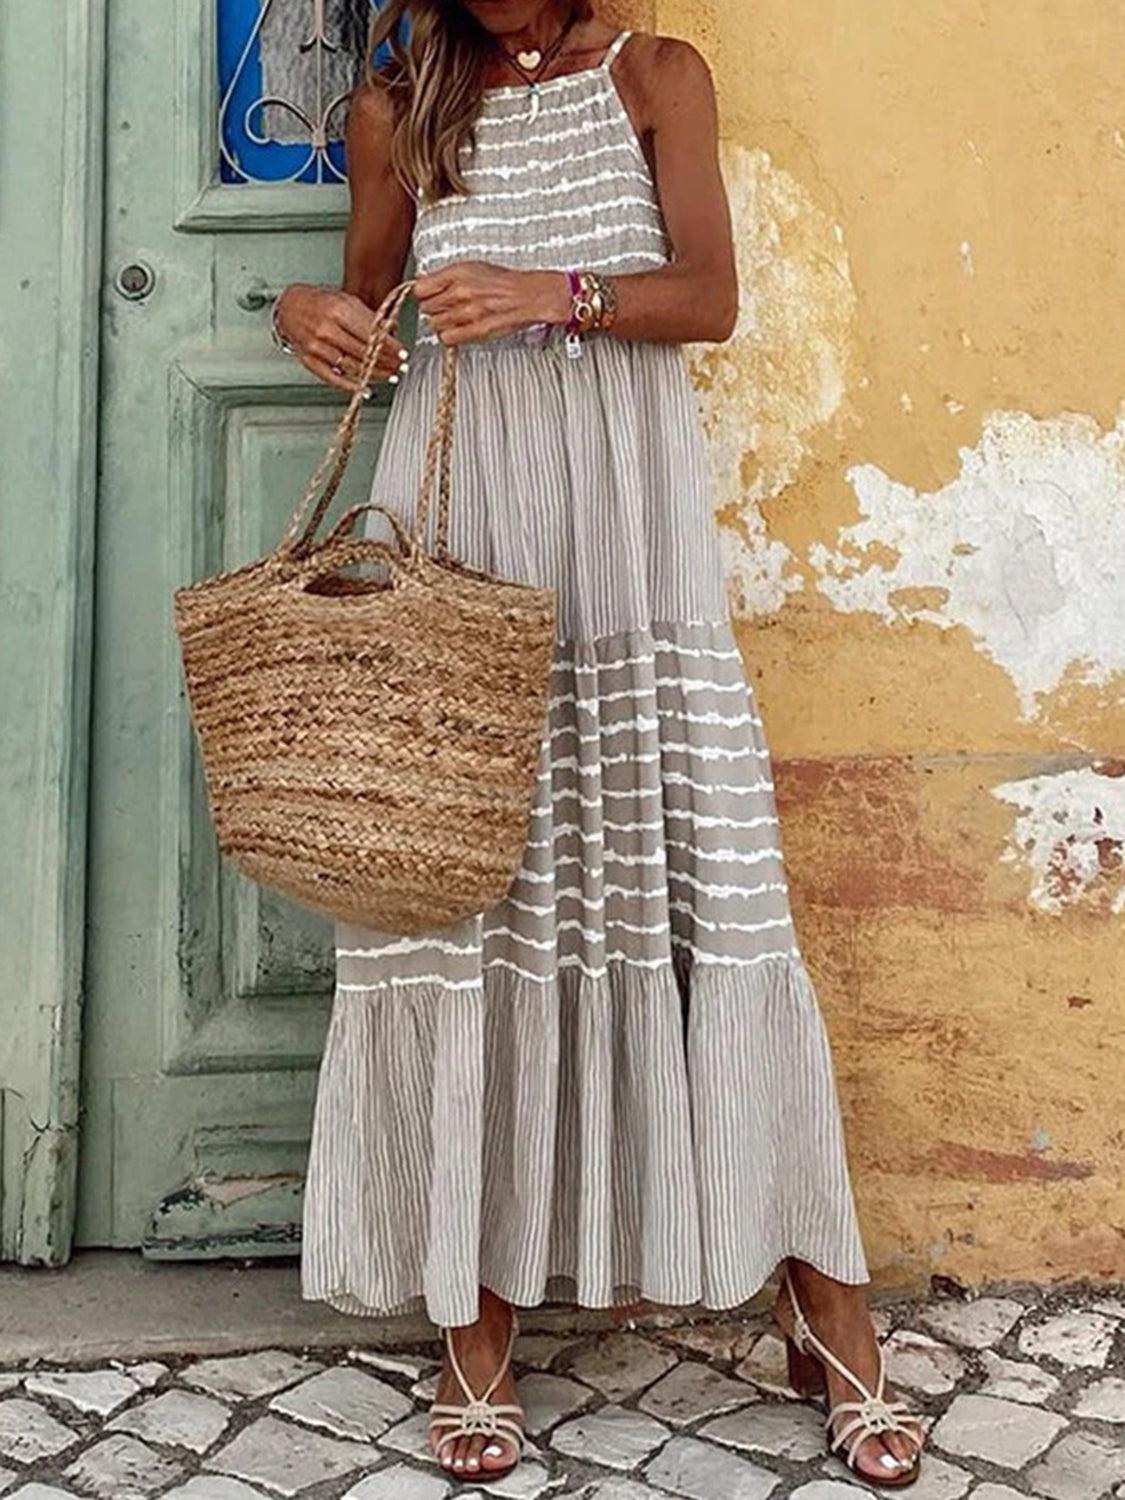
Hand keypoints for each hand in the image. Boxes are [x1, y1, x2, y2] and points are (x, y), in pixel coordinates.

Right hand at [274, 284, 409, 392]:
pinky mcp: (310, 360)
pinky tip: (365, 390)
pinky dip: (351, 386)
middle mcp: (328, 329)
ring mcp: (317, 346)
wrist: (288, 306)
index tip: (403, 353)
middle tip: (400, 367)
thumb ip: (368, 317)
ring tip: (389, 376)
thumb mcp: (346, 300)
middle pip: (365, 351)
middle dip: (387, 362)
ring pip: (353, 366)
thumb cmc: (318, 303)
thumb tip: (391, 331)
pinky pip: (333, 378)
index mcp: (339, 310)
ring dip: (375, 374)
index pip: (372, 333)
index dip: (391, 346)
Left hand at [414, 262, 569, 345]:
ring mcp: (466, 313)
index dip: (423, 294)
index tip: (428, 296)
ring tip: (454, 319)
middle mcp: (460, 292)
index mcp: (457, 273)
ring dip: (442, 324)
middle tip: (445, 308)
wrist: (528, 295)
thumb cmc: (504, 282)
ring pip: (435, 324)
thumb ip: (447, 276)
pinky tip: (457, 331)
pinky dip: (449, 336)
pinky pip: (447, 338)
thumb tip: (425, 281)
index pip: (420, 288)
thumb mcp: (473, 268)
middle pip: (426, 308)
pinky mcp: (475, 330)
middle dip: (434, 309)